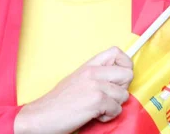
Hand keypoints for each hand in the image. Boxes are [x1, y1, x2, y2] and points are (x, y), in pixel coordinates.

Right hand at [14, 46, 133, 133]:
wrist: (41, 116)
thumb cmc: (59, 102)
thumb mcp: (78, 80)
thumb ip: (97, 75)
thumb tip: (117, 78)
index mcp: (89, 65)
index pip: (117, 52)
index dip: (124, 65)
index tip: (118, 78)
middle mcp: (93, 72)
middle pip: (128, 73)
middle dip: (122, 89)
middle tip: (109, 97)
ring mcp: (95, 85)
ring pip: (124, 94)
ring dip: (114, 105)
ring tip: (98, 108)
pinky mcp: (96, 101)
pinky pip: (117, 109)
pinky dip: (108, 116)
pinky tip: (94, 115)